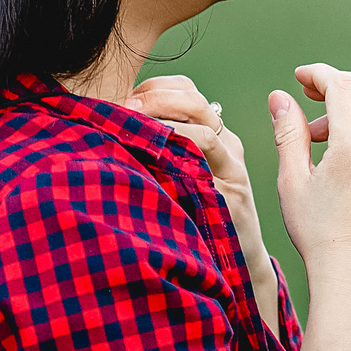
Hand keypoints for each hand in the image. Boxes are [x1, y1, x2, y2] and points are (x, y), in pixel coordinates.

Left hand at [126, 74, 282, 337]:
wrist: (238, 263)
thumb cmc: (199, 222)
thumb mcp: (180, 181)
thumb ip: (161, 157)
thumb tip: (112, 135)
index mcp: (215, 136)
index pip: (188, 92)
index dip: (156, 87)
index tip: (127, 97)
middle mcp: (228, 145)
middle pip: (195, 99)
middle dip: (156, 96)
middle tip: (126, 106)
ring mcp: (232, 166)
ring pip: (202, 123)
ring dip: (164, 117)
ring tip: (135, 124)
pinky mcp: (232, 190)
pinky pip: (207, 153)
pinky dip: (180, 143)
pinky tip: (152, 151)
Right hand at [268, 64, 350, 315]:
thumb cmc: (317, 234)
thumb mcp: (293, 181)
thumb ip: (289, 132)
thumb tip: (281, 96)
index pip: (341, 85)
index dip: (318, 74)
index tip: (300, 78)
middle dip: (342, 85)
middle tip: (314, 99)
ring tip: (324, 147)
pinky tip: (350, 174)